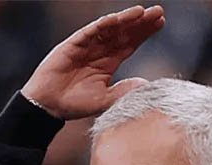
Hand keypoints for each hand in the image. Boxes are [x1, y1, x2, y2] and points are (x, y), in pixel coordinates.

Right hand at [22, 5, 164, 119]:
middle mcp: (99, 50)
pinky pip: (90, 32)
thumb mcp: (105, 100)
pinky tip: (117, 18)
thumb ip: (124, 91)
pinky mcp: (73, 44)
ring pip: (110, 28)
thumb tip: (146, 84)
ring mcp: (86, 45)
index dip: (145, 33)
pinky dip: (103, 25)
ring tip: (142, 12)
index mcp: (108, 62)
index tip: (161, 22)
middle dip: (141, 22)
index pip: (130, 43)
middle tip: (159, 11)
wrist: (49, 106)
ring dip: (126, 19)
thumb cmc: (75, 104)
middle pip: (124, 32)